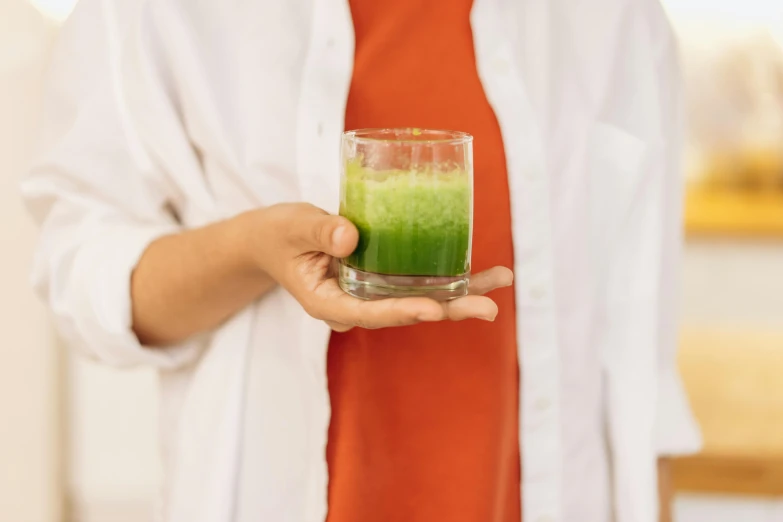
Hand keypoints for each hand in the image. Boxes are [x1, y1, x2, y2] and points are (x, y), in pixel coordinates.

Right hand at [247, 203, 512, 331]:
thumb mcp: (292, 228)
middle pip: (406, 313)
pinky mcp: (383, 279)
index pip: (368, 315)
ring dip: (462, 294)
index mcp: (329, 304)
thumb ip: (318, 231)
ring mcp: (372, 294)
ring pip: (421, 299)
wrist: (274, 239)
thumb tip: (351, 237)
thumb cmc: (279, 234)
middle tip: (488, 309)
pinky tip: (485, 271)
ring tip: (500, 281)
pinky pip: (419, 282)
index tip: (432, 310)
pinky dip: (451, 276)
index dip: (401, 312)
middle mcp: (356, 306)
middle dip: (448, 310)